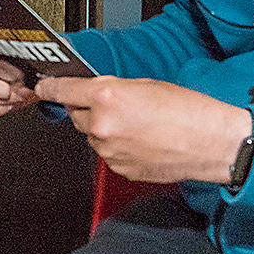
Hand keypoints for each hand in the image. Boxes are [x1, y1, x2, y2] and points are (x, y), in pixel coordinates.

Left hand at [34, 75, 250, 185]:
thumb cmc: (188, 111)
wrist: (210, 143)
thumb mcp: (146, 85)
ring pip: (93, 136)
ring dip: (105, 129)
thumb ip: (113, 89)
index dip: (50, 88)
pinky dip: (118, 147)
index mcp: (107, 99)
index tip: (44, 87)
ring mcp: (109, 151)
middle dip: (89, 109)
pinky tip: (142, 141)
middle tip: (118, 106)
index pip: (63, 91)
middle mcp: (102, 126)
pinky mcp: (119, 169)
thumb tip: (95, 93)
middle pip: (76, 115)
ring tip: (138, 125)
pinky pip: (108, 154)